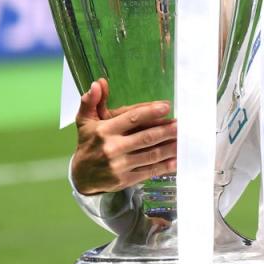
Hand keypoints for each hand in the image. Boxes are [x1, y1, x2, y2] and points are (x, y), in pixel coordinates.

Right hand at [71, 78, 177, 194]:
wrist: (81, 176)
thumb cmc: (88, 144)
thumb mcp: (85, 121)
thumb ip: (91, 101)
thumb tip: (98, 83)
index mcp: (104, 131)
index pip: (131, 119)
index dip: (150, 112)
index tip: (166, 106)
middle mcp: (112, 148)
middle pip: (145, 138)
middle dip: (166, 131)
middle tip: (181, 125)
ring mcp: (119, 166)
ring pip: (150, 155)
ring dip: (169, 148)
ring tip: (183, 140)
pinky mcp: (125, 180)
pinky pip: (148, 171)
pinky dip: (164, 166)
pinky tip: (176, 160)